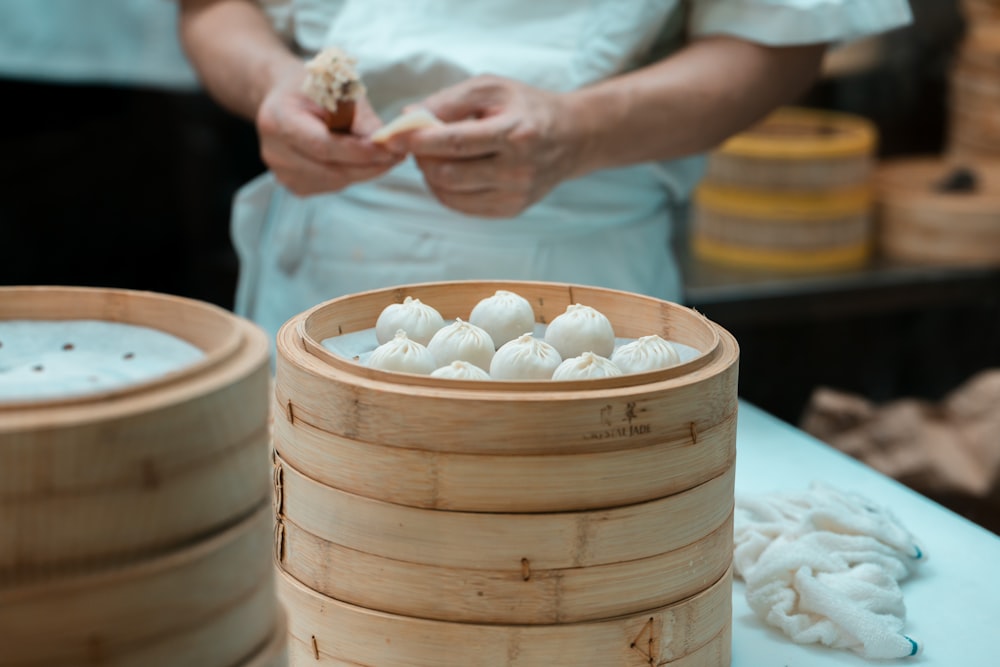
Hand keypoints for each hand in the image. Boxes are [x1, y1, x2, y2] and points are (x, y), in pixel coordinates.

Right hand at [256, 64, 402, 196]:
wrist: (284, 98)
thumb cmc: (315, 88)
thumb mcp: (339, 90)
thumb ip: (362, 120)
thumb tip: (387, 145)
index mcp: (279, 119)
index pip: (324, 146)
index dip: (359, 152)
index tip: (389, 150)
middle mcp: (275, 151)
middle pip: (331, 170)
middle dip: (369, 166)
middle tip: (397, 156)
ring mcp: (282, 172)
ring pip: (335, 181)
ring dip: (363, 171)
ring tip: (383, 156)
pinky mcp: (293, 184)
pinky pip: (330, 186)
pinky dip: (350, 175)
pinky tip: (358, 160)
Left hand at [387, 75, 581, 217]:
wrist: (572, 138)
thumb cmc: (526, 107)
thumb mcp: (491, 89)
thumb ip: (448, 101)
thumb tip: (407, 119)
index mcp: (514, 134)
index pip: (455, 143)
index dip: (419, 141)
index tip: (392, 137)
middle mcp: (517, 170)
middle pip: (447, 174)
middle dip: (422, 158)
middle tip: (419, 142)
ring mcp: (515, 195)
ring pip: (449, 194)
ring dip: (431, 174)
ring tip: (437, 154)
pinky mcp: (511, 210)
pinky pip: (460, 206)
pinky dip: (445, 189)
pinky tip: (451, 171)